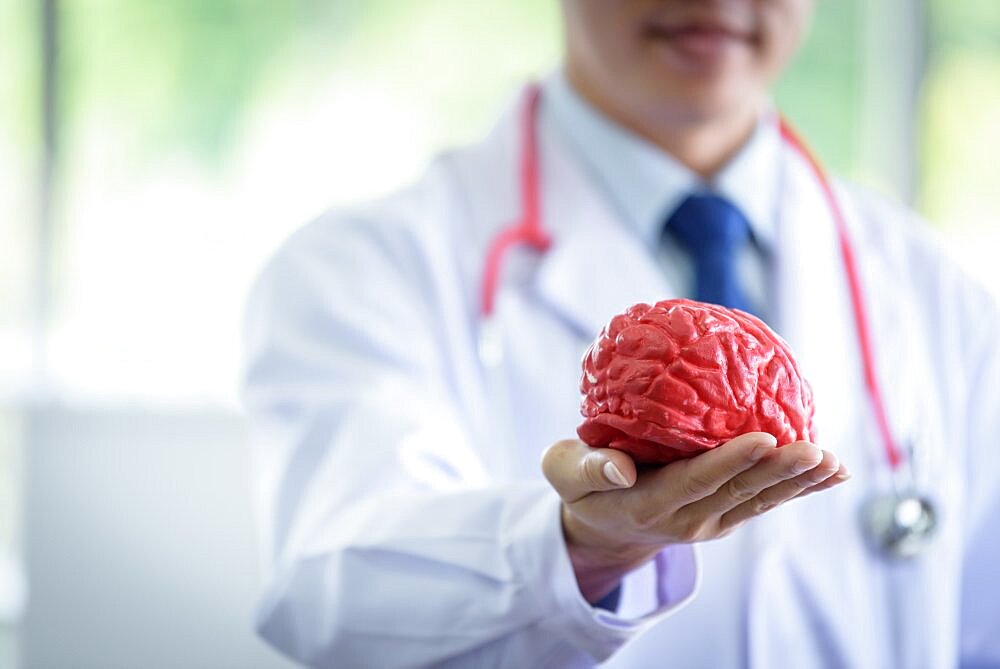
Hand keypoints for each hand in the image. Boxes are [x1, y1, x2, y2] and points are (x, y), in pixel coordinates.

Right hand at [541, 433, 849, 602]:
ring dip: (799, 483)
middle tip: (815, 449)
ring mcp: (710, 522)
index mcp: (647, 503)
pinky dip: (800, 489)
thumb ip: (586, 468)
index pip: (696, 480)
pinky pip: (765, 502)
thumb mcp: (565, 472)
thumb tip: (621, 468)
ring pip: (760, 501)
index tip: (764, 439)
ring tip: (833, 463)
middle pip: (738, 493)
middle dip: (780, 471)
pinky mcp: (725, 517)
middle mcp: (686, 518)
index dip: (731, 462)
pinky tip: (833, 472)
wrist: (603, 527)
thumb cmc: (581, 486)